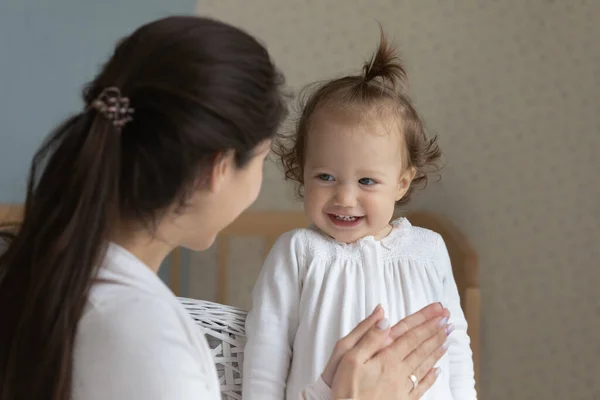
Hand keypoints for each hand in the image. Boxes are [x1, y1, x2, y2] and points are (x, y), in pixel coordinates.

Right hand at [328, 303, 449, 398]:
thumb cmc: (346, 388)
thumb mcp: (349, 357)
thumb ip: (369, 337)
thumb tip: (384, 319)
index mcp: (386, 358)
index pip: (411, 336)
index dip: (427, 323)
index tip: (439, 313)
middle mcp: (398, 371)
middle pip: (421, 349)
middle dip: (436, 334)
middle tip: (448, 322)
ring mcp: (402, 387)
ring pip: (424, 365)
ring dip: (436, 351)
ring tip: (447, 340)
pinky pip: (421, 387)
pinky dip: (431, 377)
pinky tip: (437, 371)